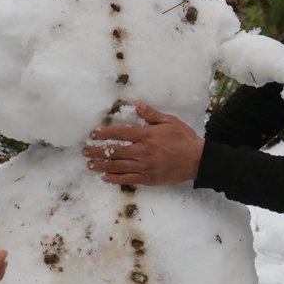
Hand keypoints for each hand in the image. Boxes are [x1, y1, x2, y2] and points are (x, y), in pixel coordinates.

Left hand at [83, 102, 203, 186]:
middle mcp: (143, 151)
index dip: (104, 134)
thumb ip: (152, 115)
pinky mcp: (148, 179)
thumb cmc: (184, 139)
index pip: (120, 133)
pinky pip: (128, 179)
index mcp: (147, 135)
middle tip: (85, 151)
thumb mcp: (170, 122)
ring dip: (102, 165)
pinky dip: (115, 179)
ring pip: (118, 166)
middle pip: (114, 151)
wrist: (198, 160)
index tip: (93, 135)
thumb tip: (137, 105)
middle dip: (97, 151)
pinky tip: (105, 178)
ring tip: (90, 165)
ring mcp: (145, 166)